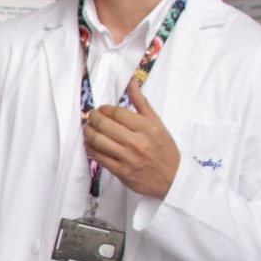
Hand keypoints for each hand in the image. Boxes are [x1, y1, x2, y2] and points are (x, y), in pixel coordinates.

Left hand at [83, 80, 179, 199]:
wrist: (172, 178)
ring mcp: (128, 158)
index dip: (105, 109)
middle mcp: (137, 142)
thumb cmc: (164, 150)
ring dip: (88, 132)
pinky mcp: (121, 171)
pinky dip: (90, 148)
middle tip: (91, 117)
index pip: (118, 113)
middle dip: (93, 118)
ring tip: (88, 128)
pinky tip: (89, 143)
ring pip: (99, 141)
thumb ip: (142, 103)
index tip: (102, 109)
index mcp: (147, 127)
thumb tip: (132, 83)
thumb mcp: (157, 123)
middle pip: (105, 125)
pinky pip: (99, 157)